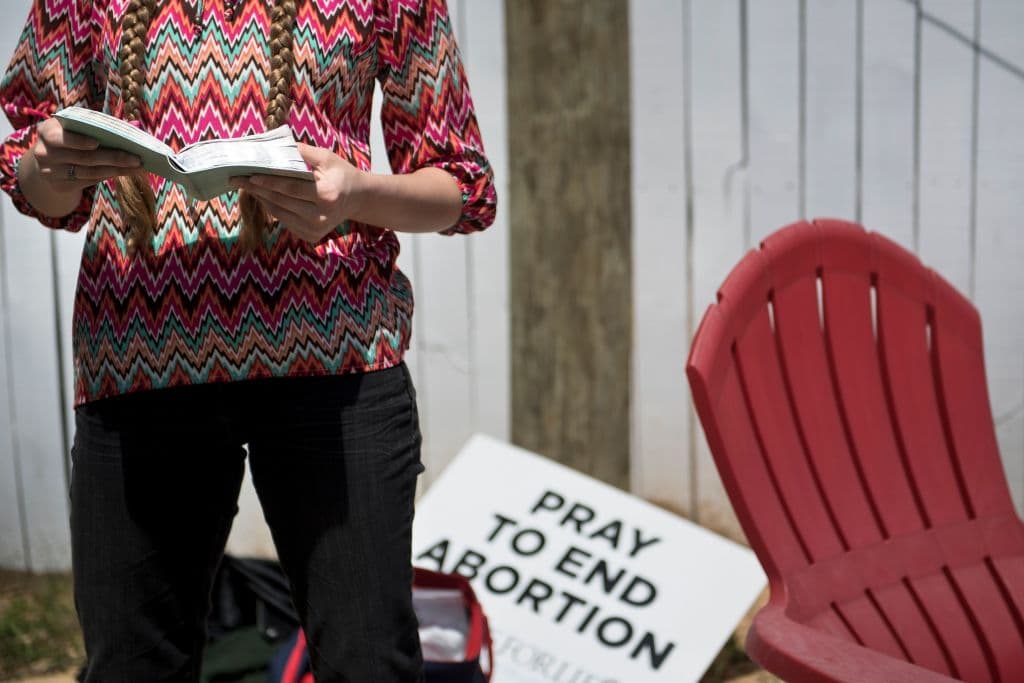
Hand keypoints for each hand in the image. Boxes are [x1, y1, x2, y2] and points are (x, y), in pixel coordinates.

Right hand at [24, 117, 142, 193]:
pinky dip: (108, 176)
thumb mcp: (73, 126)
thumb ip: (96, 124)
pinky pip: (88, 181)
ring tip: (137, 167)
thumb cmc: (69, 135)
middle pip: (84, 158)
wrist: (49, 159)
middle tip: (136, 158)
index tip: (97, 143)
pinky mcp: (60, 186)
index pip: (61, 138)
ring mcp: (50, 172)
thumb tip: (134, 125)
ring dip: (116, 170)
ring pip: (89, 172)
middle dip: (114, 158)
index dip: (78, 141)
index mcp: (46, 132)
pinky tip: (124, 172)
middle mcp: (45, 153)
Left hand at [230, 143, 364, 242]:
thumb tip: (273, 148)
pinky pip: (285, 221)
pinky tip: (265, 197)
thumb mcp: (326, 158)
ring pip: (280, 213)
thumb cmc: (341, 173)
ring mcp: (316, 229)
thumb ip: (301, 152)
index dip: (269, 182)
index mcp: (327, 195)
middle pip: (282, 202)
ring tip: (248, 186)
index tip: (250, 176)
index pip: (291, 188)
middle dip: (259, 189)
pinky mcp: (311, 236)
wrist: (358, 199)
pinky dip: (273, 208)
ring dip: (262, 199)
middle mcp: (321, 216)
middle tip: (239, 179)